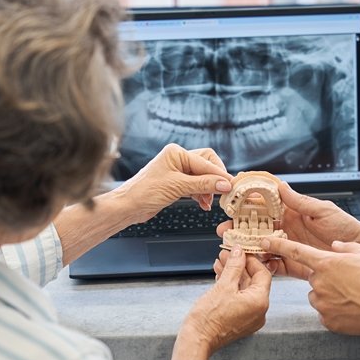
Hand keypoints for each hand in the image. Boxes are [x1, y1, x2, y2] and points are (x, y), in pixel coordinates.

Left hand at [118, 144, 232, 222]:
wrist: (128, 206)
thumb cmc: (144, 192)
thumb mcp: (177, 187)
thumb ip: (203, 184)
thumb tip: (225, 184)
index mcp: (176, 152)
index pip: (206, 161)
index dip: (219, 174)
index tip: (231, 186)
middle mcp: (177, 159)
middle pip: (207, 165)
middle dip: (214, 180)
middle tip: (223, 193)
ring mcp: (177, 171)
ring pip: (202, 177)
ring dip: (208, 189)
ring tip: (210, 202)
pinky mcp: (176, 183)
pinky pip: (195, 186)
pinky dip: (201, 194)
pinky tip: (203, 204)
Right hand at [170, 246, 271, 359]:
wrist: (197, 339)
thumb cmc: (209, 318)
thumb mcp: (223, 285)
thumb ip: (234, 266)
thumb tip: (239, 252)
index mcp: (260, 302)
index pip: (262, 274)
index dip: (251, 260)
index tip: (240, 252)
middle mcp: (259, 311)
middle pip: (253, 281)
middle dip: (239, 266)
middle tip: (227, 255)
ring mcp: (250, 318)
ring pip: (244, 290)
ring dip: (232, 276)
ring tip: (220, 264)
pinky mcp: (240, 321)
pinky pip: (239, 299)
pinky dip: (231, 288)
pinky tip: (220, 277)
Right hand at [216, 182, 359, 277]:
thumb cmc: (345, 227)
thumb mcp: (322, 210)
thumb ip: (300, 201)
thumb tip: (281, 187)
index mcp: (292, 213)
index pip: (264, 207)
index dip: (247, 206)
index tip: (231, 205)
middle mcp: (287, 229)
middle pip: (257, 229)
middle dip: (239, 230)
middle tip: (224, 231)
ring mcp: (289, 247)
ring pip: (262, 248)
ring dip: (248, 249)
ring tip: (234, 250)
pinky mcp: (295, 265)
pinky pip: (275, 266)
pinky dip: (264, 266)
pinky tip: (255, 265)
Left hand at [262, 236, 359, 335]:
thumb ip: (346, 247)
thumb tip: (336, 246)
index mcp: (326, 263)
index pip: (295, 251)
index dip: (278, 245)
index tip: (264, 242)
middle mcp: (319, 283)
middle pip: (314, 278)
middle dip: (327, 279)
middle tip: (348, 282)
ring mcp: (321, 303)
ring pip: (319, 295)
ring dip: (330, 295)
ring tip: (352, 296)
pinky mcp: (326, 320)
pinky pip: (325, 313)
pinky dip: (335, 311)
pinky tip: (351, 308)